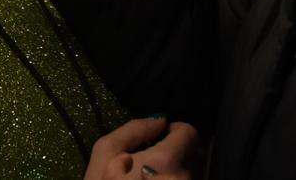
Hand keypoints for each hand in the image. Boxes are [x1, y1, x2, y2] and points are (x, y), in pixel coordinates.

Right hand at [84, 118, 198, 179]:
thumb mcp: (105, 154)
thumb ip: (134, 129)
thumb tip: (160, 121)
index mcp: (166, 161)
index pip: (190, 133)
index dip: (174, 131)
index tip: (159, 139)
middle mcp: (184, 178)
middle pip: (190, 154)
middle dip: (173, 154)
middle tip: (147, 164)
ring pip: (188, 174)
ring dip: (173, 172)